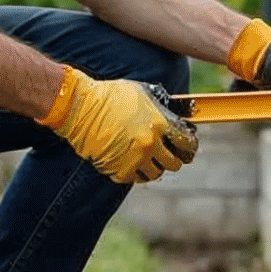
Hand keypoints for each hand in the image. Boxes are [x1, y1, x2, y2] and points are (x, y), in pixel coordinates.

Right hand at [38, 68, 199, 183]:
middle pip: (174, 163)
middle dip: (173, 159)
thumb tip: (174, 114)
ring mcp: (134, 159)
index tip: (187, 148)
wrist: (80, 107)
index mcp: (159, 124)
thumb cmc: (110, 95)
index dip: (190, 147)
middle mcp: (150, 144)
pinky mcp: (118, 170)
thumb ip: (160, 106)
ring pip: (156, 174)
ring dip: (154, 167)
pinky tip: (131, 162)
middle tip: (167, 155)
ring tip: (147, 159)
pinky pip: (135, 178)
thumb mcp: (141, 93)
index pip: (187, 143)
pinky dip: (135, 172)